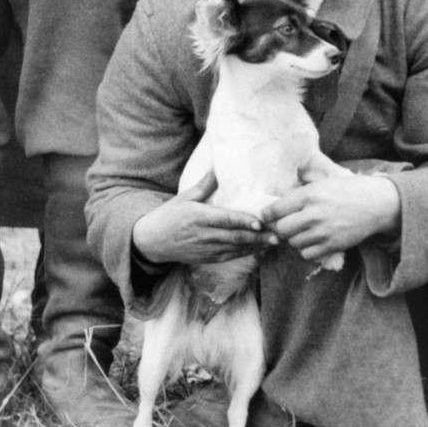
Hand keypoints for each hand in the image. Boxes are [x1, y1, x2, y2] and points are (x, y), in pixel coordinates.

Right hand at [132, 172, 277, 264]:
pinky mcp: (206, 258)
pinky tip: (259, 249)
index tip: (259, 222)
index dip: (243, 222)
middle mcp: (203, 234)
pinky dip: (245, 254)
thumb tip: (217, 167)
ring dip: (255, 246)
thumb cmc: (169, 215)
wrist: (150, 241)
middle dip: (257, 237)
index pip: (225, 220)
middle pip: (234, 237)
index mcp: (198, 216)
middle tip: (276, 235)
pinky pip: (229, 257)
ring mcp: (205, 248)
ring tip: (273, 242)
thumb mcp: (184, 197)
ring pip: (234, 249)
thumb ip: (204, 185)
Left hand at [261, 175, 400, 262]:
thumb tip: (280, 196)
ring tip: (301, 231)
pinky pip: (307, 254)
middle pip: (282, 229)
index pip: (276, 208)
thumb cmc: (351, 189)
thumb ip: (304, 187)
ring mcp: (323, 231)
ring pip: (293, 242)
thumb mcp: (326, 180)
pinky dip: (306, 249)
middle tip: (284, 224)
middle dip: (280, 227)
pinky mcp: (332, 245)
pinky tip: (312, 240)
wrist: (378, 204)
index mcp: (310, 194)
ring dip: (294, 238)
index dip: (267, 214)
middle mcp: (314, 213)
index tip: (266, 215)